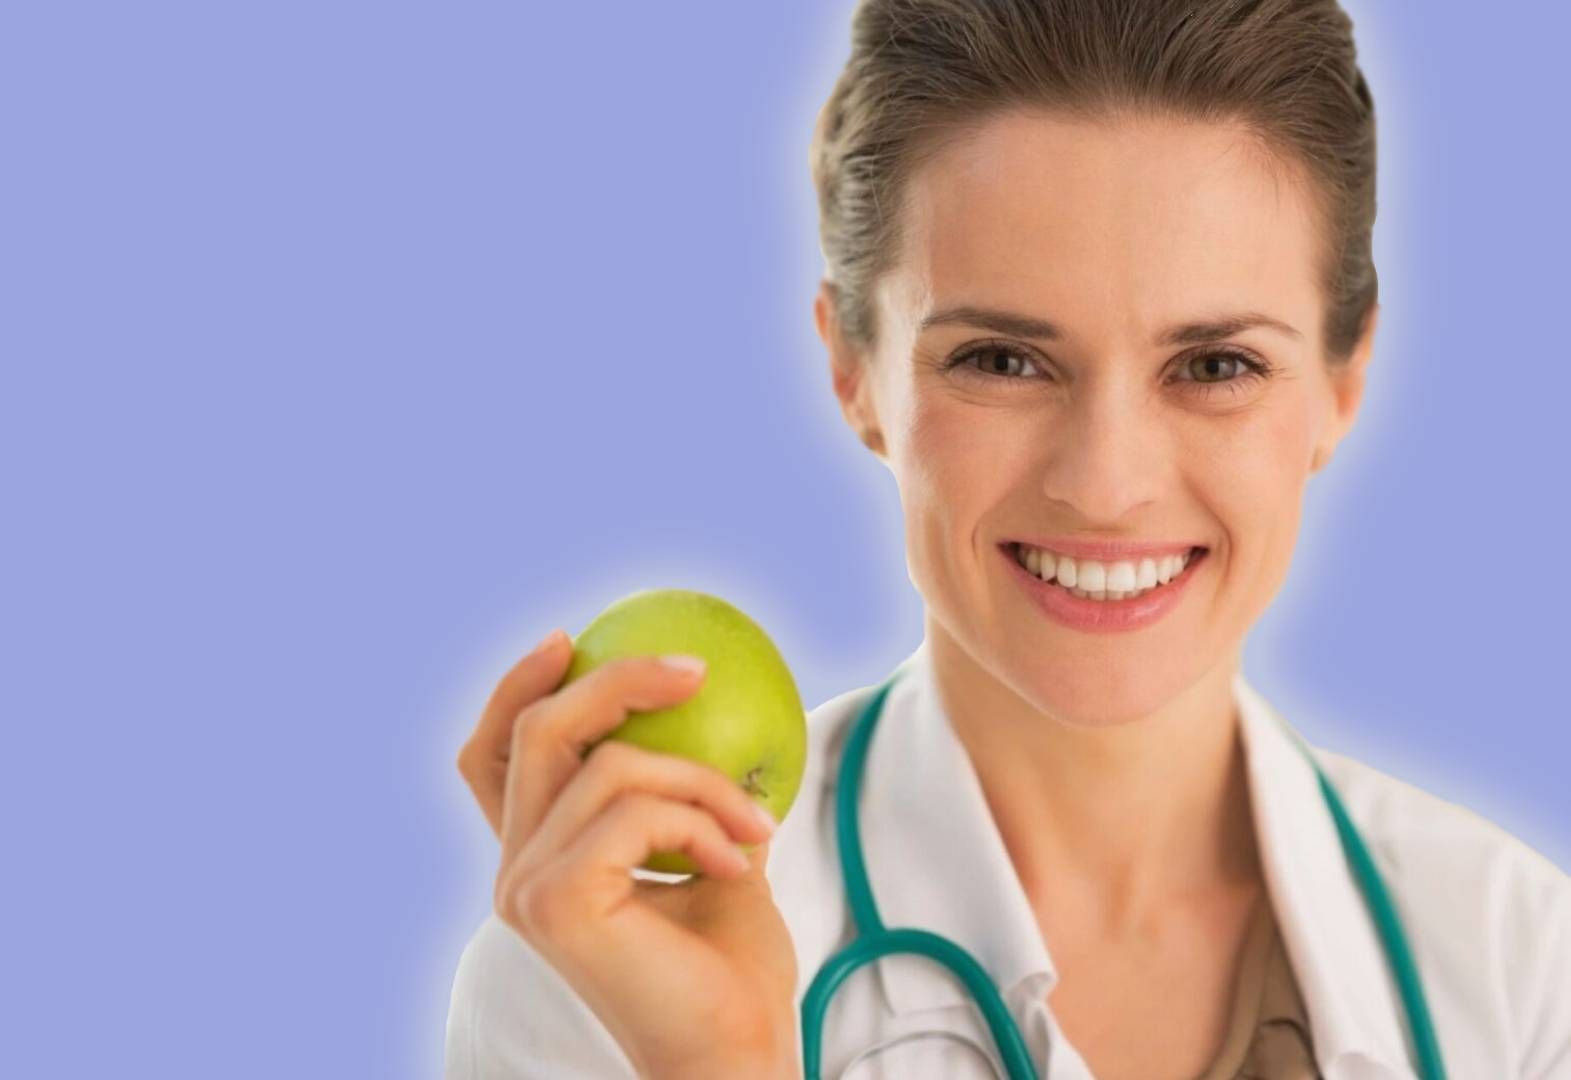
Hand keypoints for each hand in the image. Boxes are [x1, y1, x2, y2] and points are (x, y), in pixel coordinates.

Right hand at [457, 630, 800, 1077]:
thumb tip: (720, 715)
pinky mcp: (555, 901)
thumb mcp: (712, 852)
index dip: (515, 690)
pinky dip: (701, 823)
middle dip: (614, 682)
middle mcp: (517, 872)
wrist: (736, 1051)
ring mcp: (527, 888)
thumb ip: (690, 794)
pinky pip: (635, 811)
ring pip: (608, 765)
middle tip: (694, 669)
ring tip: (756, 826)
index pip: (494, 760)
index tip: (567, 639)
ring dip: (702, 782)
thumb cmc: (730, 968)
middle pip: (536, 734)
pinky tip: (741, 863)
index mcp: (541, 860)